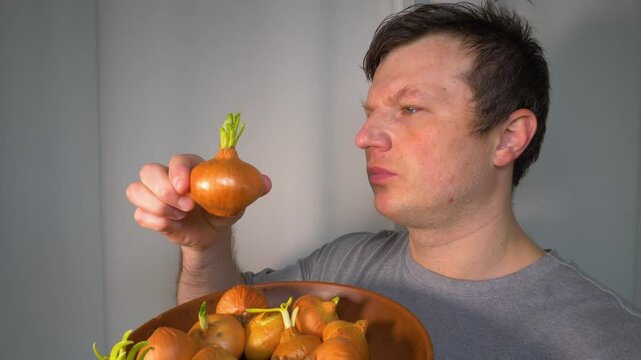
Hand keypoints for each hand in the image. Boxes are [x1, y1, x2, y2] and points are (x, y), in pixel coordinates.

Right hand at [126, 154, 271, 250]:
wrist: (212, 233)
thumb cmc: (222, 208)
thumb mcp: (238, 198)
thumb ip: (250, 188)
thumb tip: (265, 183)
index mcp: (191, 167)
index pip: (178, 160)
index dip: (178, 171)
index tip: (185, 186)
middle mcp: (169, 177)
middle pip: (148, 171)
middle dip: (163, 190)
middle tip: (185, 206)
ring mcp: (155, 195)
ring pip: (136, 190)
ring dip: (157, 206)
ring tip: (180, 216)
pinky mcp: (149, 213)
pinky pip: (139, 214)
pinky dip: (153, 221)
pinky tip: (172, 225)